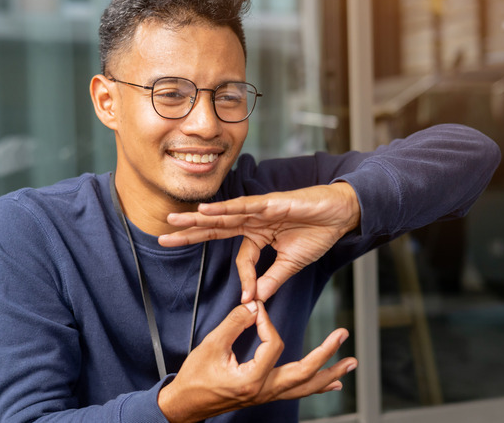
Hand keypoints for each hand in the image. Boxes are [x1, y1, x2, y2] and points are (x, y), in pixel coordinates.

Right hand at [157, 301, 356, 422]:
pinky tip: (333, 384)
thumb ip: (234, 323)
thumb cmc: (195, 378)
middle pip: (304, 373)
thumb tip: (253, 306)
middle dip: (326, 354)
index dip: (265, 322)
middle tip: (342, 335)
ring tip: (351, 363)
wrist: (186, 405)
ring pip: (306, 387)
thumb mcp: (211, 346)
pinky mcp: (266, 396)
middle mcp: (264, 391)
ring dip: (330, 374)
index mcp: (251, 380)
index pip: (272, 344)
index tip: (255, 307)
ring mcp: (267, 396)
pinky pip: (297, 393)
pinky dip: (317, 387)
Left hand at [159, 182, 360, 302]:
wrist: (340, 215)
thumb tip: (256, 299)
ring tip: (173, 220)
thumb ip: (272, 279)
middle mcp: (253, 221)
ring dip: (197, 218)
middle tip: (162, 237)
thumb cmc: (318, 233)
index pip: (241, 258)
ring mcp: (259, 211)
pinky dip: (224, 209)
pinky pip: (243, 207)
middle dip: (189, 233)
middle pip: (215, 228)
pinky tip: (204, 210)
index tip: (248, 299)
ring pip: (222, 216)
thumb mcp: (291, 263)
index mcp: (258, 235)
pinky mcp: (270, 204)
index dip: (243, 279)